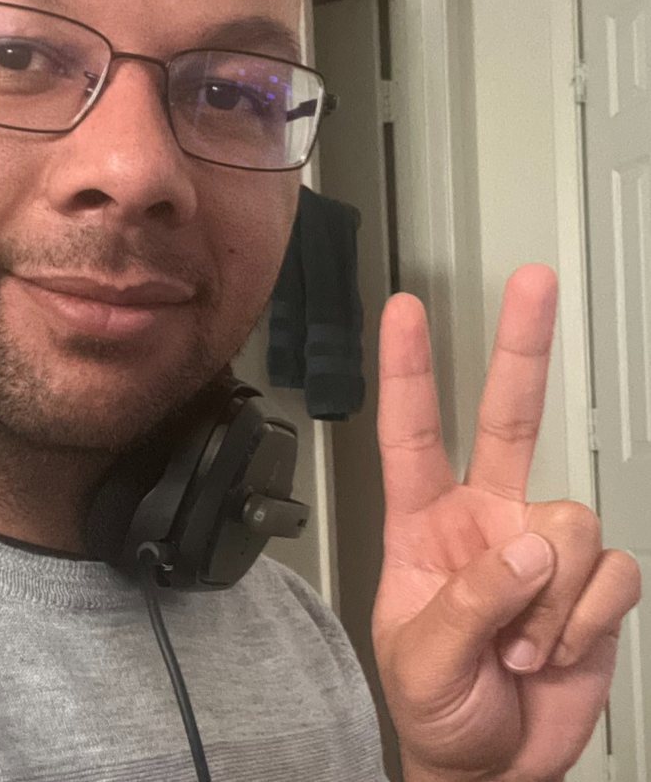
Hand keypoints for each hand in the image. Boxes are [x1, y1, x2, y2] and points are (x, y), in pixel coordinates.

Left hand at [373, 265, 640, 781]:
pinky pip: (612, 575)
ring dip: (549, 600)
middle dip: (521, 348)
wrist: (491, 765)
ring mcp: (543, 547)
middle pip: (509, 419)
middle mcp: (488, 516)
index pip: (412, 434)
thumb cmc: (438, 706)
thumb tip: (526, 547)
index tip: (403, 310)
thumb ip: (470, 600)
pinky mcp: (592, 584)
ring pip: (570, 522)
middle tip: (534, 281)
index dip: (408, 370)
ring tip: (520, 647)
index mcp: (425, 524)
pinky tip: (555, 648)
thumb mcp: (423, 660)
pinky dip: (585, 621)